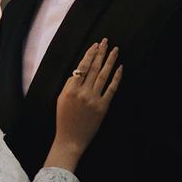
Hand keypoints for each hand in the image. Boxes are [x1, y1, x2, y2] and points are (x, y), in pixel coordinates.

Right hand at [54, 39, 121, 156]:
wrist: (70, 139)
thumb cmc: (64, 120)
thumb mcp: (61, 100)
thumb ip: (69, 85)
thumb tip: (79, 72)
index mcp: (70, 89)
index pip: (82, 66)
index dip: (90, 54)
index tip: (95, 45)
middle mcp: (83, 93)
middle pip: (94, 68)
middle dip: (101, 53)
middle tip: (106, 41)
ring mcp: (94, 100)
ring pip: (104, 75)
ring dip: (110, 61)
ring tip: (115, 50)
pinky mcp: (103, 107)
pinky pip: (112, 89)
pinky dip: (117, 77)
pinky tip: (120, 68)